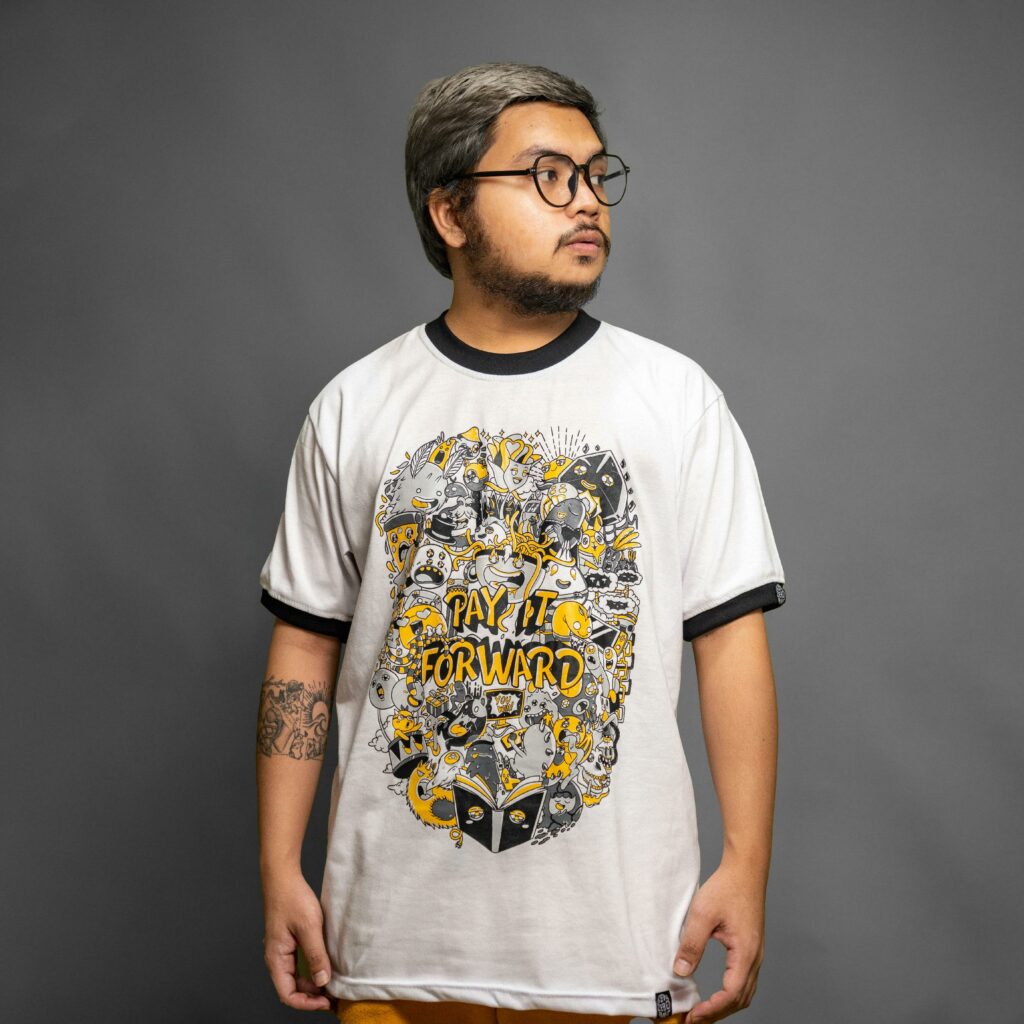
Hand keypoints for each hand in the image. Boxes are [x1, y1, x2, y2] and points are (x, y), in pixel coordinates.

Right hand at [262, 867, 334, 1011]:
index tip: (327, 1002)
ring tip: (335, 985)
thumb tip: (323, 981)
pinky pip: (301, 964)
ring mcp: (284, 951)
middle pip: (293, 989)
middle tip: (337, 997)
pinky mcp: (291, 943)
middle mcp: (277, 959)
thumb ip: (315, 954)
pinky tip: (329, 967)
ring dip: (315, 984)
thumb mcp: (308, 927)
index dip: (307, 1003)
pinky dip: (314, 970)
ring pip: (298, 977)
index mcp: (276, 959)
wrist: (283, 877)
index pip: (287, 995)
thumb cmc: (291, 898)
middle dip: (314, 997)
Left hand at [672, 862, 766, 1022]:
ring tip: (703, 1012)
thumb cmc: (727, 887)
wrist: (745, 870)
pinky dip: (731, 994)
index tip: (691, 1017)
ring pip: (745, 993)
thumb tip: (680, 971)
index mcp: (746, 953)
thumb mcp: (702, 914)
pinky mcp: (752, 948)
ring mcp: (756, 954)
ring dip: (725, 1006)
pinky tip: (716, 993)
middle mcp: (755, 958)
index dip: (711, 1010)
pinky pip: (745, 981)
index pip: (730, 995)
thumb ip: (691, 944)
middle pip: (740, 999)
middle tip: (693, 1020)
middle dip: (717, 1014)